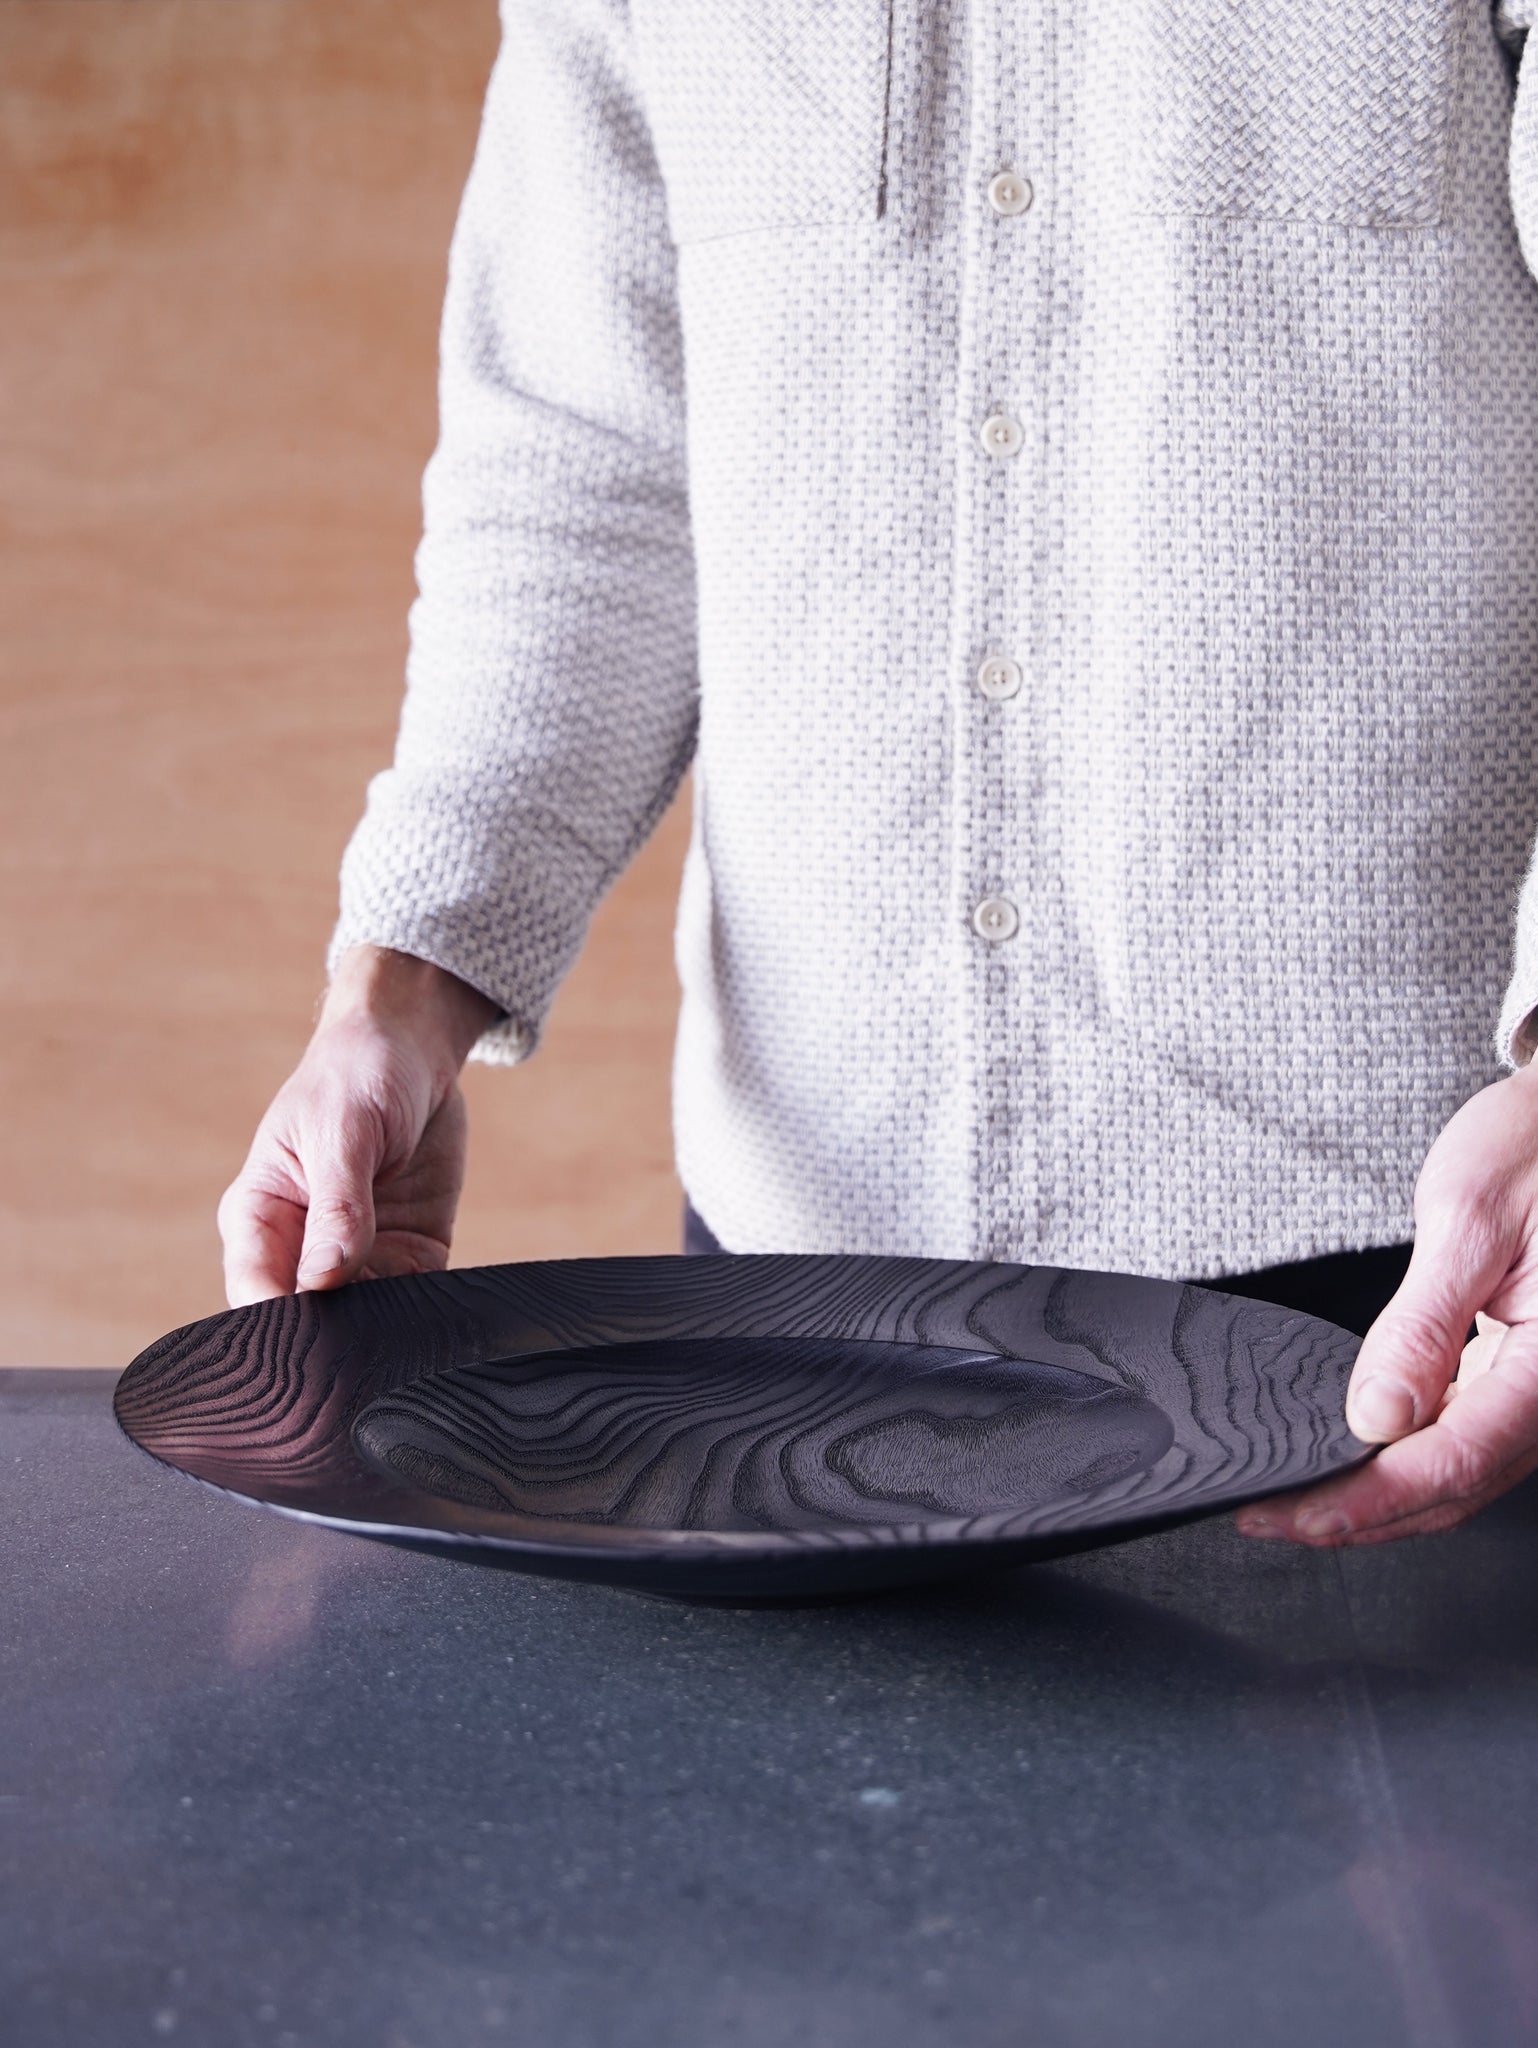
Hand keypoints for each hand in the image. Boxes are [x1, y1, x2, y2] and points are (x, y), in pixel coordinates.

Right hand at [217, 946, 500, 1305]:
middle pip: (309, 1319)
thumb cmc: (355, 1075)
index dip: (281, 1323)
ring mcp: (359, 1256)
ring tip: (408, 1325)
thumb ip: (337, 1206)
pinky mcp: (411, 1255)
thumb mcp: (343, 1131)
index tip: (316, 1338)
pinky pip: (417, 1300)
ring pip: (366, 1321)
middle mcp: (302, 1248)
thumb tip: (324, 1279)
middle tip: (370, 1341)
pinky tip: (439, 1312)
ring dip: (387, 1328)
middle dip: (337, 1337)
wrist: (413, 1052)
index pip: (255, 1291)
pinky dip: (427, 1310)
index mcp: (260, 1217)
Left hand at [1236, 1064, 1537, 1545]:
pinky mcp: (1530, 1375)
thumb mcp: (1469, 1215)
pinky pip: (1473, 1439)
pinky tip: (1356, 1456)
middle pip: (1459, 1485)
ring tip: (1297, 1500)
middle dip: (1362, 1514)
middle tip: (1269, 1518)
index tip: (1296, 1516)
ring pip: (1466, 1474)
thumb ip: (1424, 1324)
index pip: (1457, 1459)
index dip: (1370, 1502)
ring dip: (1383, 1498)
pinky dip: (1410, 1460)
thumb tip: (1378, 1417)